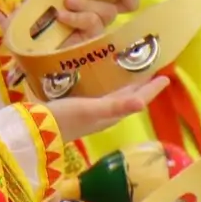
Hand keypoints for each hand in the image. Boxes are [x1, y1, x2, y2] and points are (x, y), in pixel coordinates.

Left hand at [26, 0, 140, 40]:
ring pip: (108, 11)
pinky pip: (93, 24)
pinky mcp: (89, 42)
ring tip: (66, 1)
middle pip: (131, 2)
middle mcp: (101, 8)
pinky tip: (61, 16)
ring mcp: (97, 27)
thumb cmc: (40, 0)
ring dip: (87, 3)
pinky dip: (77, 17)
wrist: (24, 28)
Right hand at [47, 76, 170, 140]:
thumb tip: (141, 102)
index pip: (137, 100)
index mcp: (110, 114)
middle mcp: (104, 114)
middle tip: (151, 68)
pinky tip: (99, 79)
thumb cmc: (62, 119)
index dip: (151, 89)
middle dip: (141, 85)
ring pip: (115, 97)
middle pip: (129, 98)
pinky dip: (106, 86)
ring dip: (125, 85)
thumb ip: (115, 106)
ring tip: (131, 70)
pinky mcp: (77, 109)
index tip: (166, 76)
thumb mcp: (89, 110)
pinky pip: (99, 95)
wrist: (34, 132)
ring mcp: (91, 112)